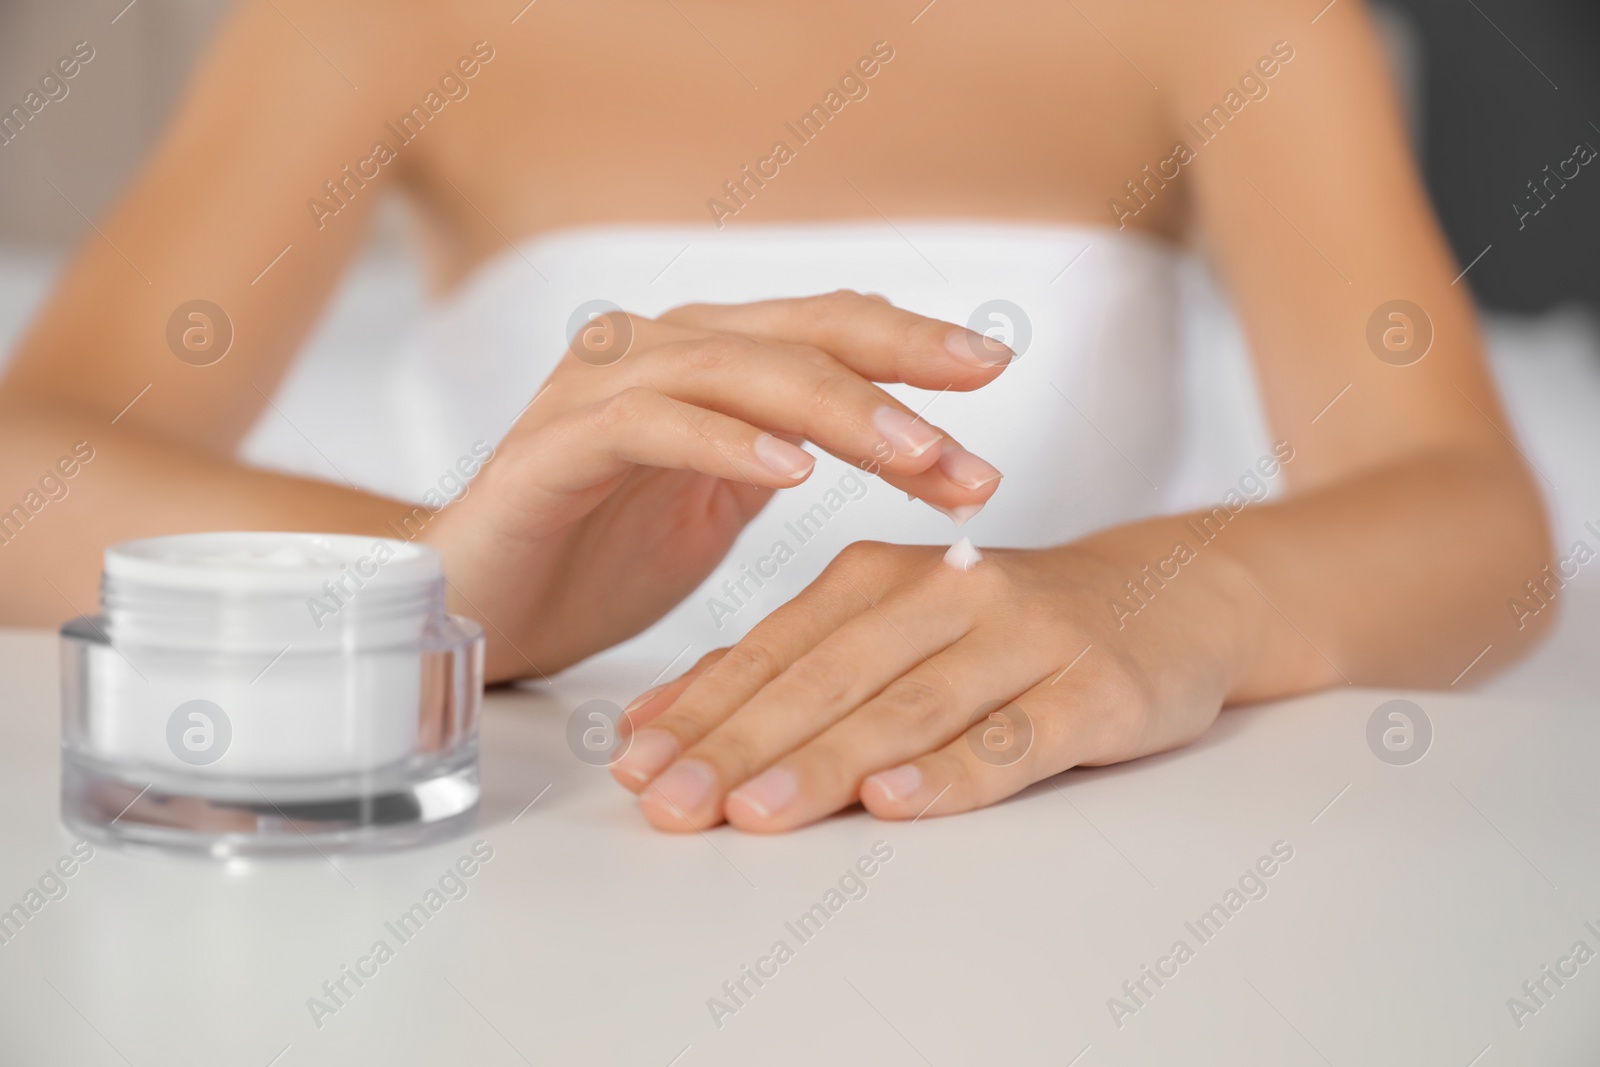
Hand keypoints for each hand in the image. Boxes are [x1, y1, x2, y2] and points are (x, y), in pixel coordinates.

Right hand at [422, 291, 1012, 680]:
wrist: (476, 607)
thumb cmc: (594, 556)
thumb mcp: (717, 503)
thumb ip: (785, 451)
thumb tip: (899, 440)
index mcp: (704, 363)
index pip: (825, 331)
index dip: (910, 343)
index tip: (993, 369)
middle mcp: (656, 353)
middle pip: (798, 335)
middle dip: (899, 373)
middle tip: (980, 418)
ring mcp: (600, 390)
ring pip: (736, 370)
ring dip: (836, 410)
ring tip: (917, 453)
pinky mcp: (554, 446)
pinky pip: (650, 425)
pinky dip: (726, 442)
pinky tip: (792, 470)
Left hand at [610, 528, 1248, 831]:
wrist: (1166, 595)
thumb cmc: (1005, 625)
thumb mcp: (889, 626)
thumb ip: (782, 669)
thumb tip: (658, 720)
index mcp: (880, 575)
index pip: (774, 650)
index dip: (702, 711)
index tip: (636, 769)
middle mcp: (946, 593)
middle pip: (828, 677)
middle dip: (741, 744)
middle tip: (673, 802)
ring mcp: (1023, 637)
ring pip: (909, 706)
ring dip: (826, 761)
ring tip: (755, 811)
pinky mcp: (1093, 686)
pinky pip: (1016, 736)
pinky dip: (954, 770)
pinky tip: (896, 800)